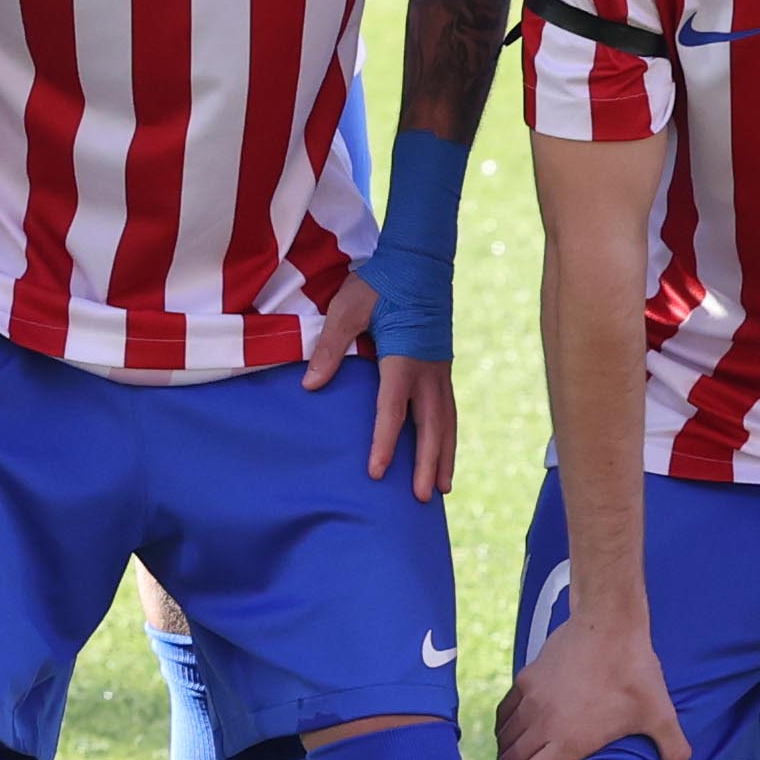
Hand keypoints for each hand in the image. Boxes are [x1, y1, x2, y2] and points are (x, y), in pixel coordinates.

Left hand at [293, 275, 457, 496]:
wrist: (420, 261)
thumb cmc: (380, 283)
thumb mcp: (347, 308)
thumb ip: (330, 348)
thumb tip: (310, 384)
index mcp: (404, 358)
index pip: (392, 411)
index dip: (384, 444)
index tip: (377, 472)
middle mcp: (429, 370)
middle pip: (430, 427)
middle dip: (426, 463)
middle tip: (421, 498)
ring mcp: (440, 370)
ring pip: (447, 421)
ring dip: (444, 455)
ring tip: (442, 488)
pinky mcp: (443, 367)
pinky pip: (449, 409)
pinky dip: (448, 435)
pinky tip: (444, 451)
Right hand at [490, 592, 693, 759]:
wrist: (607, 623)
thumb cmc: (634, 671)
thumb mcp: (660, 714)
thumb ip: (673, 749)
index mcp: (568, 741)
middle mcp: (542, 724)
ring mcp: (531, 701)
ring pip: (505, 742)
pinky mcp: (526, 681)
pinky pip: (505, 716)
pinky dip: (502, 734)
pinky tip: (507, 740)